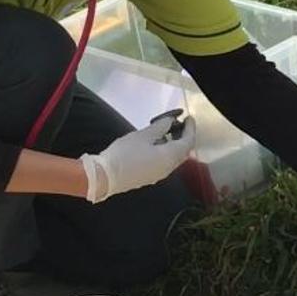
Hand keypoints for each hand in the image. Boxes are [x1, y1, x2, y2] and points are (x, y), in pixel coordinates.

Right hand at [80, 112, 195, 202]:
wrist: (105, 177)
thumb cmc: (125, 154)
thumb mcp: (142, 136)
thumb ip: (159, 127)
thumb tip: (170, 121)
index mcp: (169, 157)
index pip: (187, 142)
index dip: (190, 129)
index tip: (189, 118)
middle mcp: (168, 168)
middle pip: (183, 152)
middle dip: (184, 137)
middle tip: (180, 124)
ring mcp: (159, 175)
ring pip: (174, 159)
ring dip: (175, 145)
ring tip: (168, 131)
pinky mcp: (149, 177)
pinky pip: (165, 163)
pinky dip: (166, 152)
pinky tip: (157, 144)